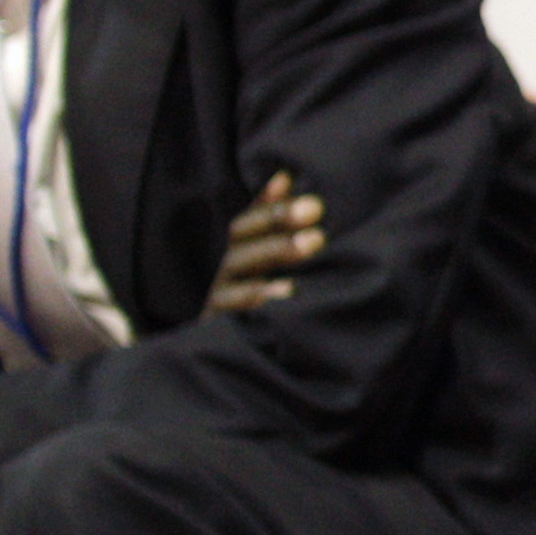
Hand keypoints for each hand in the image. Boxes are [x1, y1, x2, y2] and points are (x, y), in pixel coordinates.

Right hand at [207, 170, 322, 314]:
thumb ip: (274, 221)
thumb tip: (286, 176)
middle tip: (319, 234)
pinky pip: (230, 312)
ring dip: (271, 263)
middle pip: (244, 245)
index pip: (250, 221)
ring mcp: (219, 298)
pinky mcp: (216, 327)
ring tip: (308, 257)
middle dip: (280, 234)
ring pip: (237, 276)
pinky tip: (283, 298)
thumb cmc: (263, 297)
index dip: (274, 208)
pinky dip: (254, 303)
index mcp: (241, 250)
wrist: (230, 358)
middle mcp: (227, 271)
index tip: (310, 200)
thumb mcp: (270, 259)